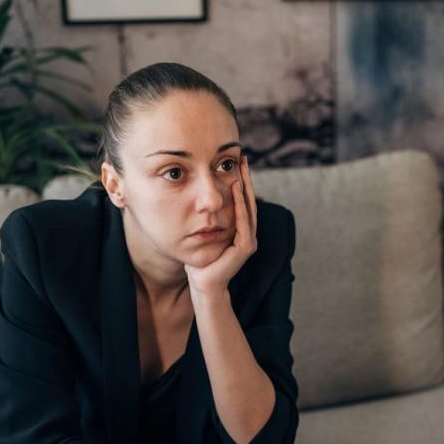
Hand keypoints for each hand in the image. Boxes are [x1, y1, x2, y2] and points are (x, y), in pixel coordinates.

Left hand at [185, 155, 257, 295]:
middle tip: (243, 158)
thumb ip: (203, 219)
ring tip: (241, 169)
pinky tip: (236, 189)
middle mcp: (247, 234)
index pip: (242, 201)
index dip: (241, 182)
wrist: (202, 285)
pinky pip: (244, 222)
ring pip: (249, 208)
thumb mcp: (200, 234)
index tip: (235, 162)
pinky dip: (240, 204)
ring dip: (246, 188)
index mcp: (239, 230)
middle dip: (247, 179)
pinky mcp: (245, 248)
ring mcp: (248, 241)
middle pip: (249, 201)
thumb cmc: (198, 261)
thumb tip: (194, 200)